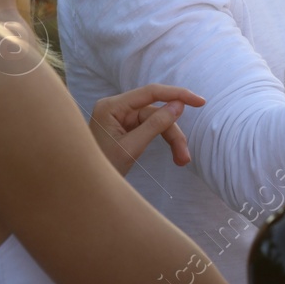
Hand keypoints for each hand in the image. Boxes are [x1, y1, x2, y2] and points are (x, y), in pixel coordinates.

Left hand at [89, 84, 205, 175]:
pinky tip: (173, 155)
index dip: (177, 95)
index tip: (200, 102)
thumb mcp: (131, 148)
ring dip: (171, 140)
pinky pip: (150, 128)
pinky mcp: (125, 127)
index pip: (150, 93)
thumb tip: (179, 104)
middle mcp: (116, 107)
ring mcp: (120, 117)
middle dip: (173, 133)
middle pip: (156, 112)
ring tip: (181, 161)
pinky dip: (163, 141)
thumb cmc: (101, 169)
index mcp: (111, 106)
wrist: (83, 190)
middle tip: (185, 157)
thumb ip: (155, 124)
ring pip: (156, 122)